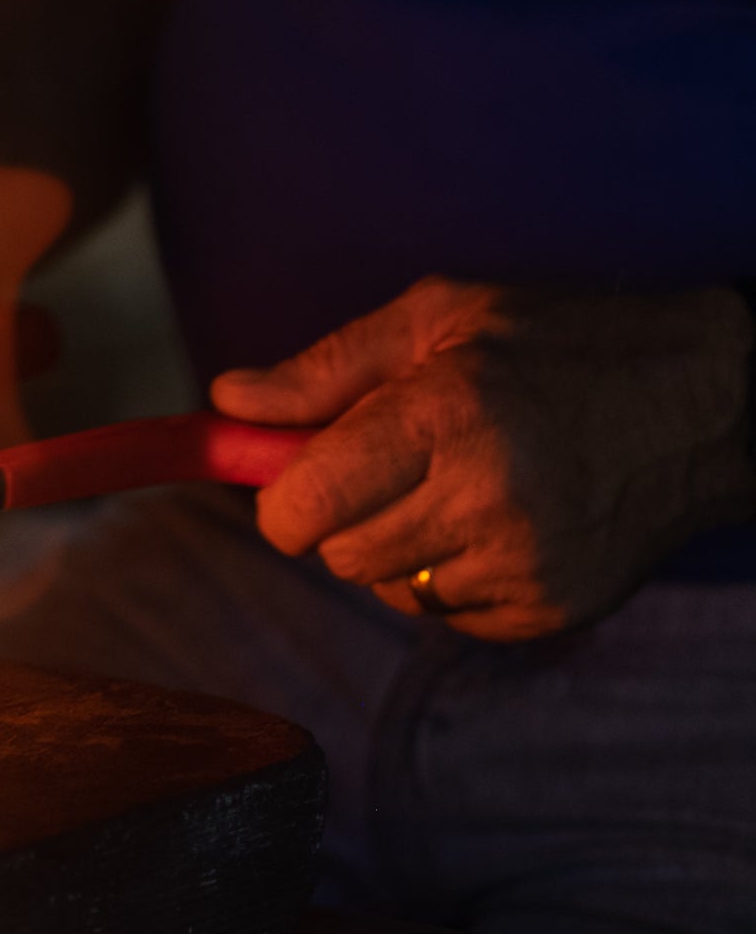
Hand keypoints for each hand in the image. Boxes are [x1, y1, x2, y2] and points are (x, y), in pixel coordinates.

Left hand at [210, 277, 755, 639]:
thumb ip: (322, 370)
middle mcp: (480, 498)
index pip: (300, 509)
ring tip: (460, 486)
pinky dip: (452, 577)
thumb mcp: (438, 318)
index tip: (298, 481)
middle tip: (395, 468)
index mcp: (439, 416)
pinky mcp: (548, 610)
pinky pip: (446, 615)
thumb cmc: (554, 344)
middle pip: (337, 555)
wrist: (709, 400)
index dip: (284, 501)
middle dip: (343, 518)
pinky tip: (500, 523)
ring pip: (388, 589)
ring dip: (398, 548)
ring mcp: (519, 564)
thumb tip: (226, 403)